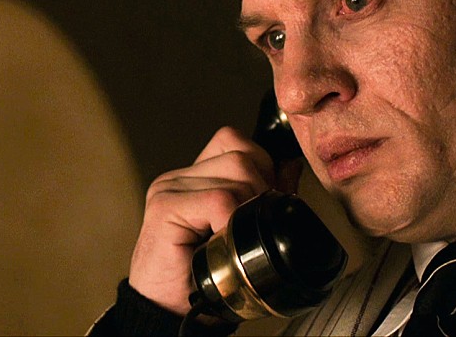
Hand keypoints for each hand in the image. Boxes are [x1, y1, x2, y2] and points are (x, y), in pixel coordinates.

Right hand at [127, 126, 275, 315]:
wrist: (168, 314)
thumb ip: (262, 196)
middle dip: (260, 188)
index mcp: (193, 178)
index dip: (259, 165)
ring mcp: (169, 189)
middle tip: (252, 226)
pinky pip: (219, 199)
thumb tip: (290, 166)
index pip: (233, 141)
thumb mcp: (241, 232)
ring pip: (236, 172)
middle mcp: (178, 178)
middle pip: (241, 155)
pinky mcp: (165, 207)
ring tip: (234, 237)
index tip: (261, 202)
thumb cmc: (202, 279)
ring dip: (247, 207)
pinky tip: (222, 242)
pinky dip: (231, 221)